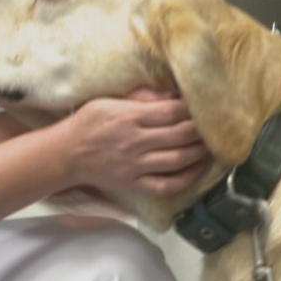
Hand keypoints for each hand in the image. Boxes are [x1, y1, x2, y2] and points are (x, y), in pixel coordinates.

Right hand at [57, 88, 208, 195]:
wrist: (66, 154)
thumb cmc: (87, 122)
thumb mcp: (109, 100)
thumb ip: (141, 97)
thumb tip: (171, 96)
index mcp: (129, 116)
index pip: (171, 112)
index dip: (192, 109)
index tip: (205, 105)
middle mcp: (135, 141)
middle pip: (180, 134)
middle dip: (202, 129)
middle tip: (215, 124)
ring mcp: (135, 164)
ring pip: (177, 160)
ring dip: (199, 152)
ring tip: (211, 144)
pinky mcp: (133, 183)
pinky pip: (165, 185)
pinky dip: (186, 179)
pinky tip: (197, 169)